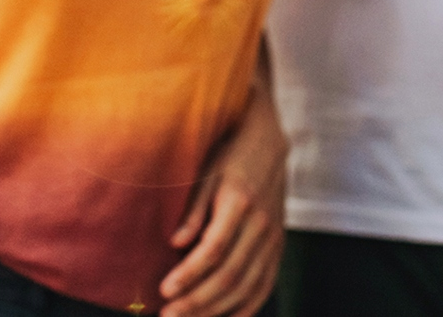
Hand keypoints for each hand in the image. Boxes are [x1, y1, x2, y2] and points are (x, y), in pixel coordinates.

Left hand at [159, 82, 285, 316]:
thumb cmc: (228, 154)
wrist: (267, 143)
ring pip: (246, 287)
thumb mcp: (205, 172)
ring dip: (216, 310)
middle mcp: (260, 225)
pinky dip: (245, 308)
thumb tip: (175, 243)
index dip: (189, 274)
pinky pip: (264, 286)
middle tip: (168, 315)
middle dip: (197, 301)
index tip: (164, 290)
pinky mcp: (278, 247)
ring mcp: (273, 239)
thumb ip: (192, 209)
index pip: (213, 250)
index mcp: (238, 203)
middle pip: (229, 275)